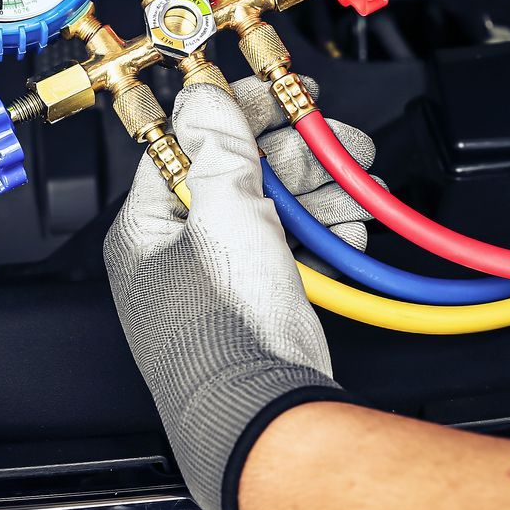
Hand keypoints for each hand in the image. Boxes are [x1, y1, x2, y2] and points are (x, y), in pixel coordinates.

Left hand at [102, 78, 367, 509]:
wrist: (262, 417)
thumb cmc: (224, 338)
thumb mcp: (222, 217)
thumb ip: (216, 149)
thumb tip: (203, 95)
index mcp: (150, 226)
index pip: (189, 142)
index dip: (238, 110)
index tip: (278, 92)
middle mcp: (179, 251)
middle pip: (241, 172)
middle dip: (298, 155)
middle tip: (338, 139)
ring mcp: (219, 278)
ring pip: (274, 209)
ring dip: (322, 192)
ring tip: (358, 188)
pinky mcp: (257, 301)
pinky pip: (291, 249)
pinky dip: (323, 236)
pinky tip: (348, 235)